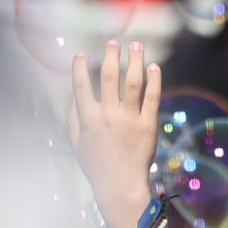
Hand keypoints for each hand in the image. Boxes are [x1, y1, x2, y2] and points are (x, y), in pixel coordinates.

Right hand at [69, 40, 159, 227]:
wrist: (120, 185)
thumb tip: (72, 94)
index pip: (81, 85)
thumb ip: (72, 117)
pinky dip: (154, 79)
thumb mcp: (76, 142)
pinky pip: (153, 97)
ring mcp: (130, 118)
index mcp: (88, 118)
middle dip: (111, 55)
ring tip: (137, 45)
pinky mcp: (149, 124)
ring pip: (133, 81)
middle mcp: (108, 115)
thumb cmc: (96, 165)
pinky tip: (154, 67)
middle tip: (114, 42)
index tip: (81, 55)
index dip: (79, 66)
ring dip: (135, 60)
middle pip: (109, 76)